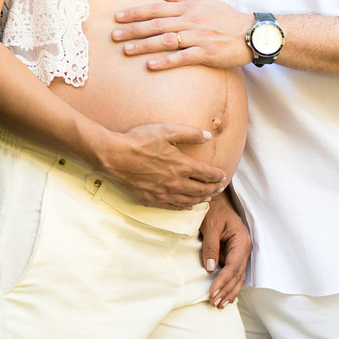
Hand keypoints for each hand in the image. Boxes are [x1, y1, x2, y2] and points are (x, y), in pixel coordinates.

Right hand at [94, 123, 228, 209]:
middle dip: (213, 189)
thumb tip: (208, 136)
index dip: (218, 176)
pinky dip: (184, 207)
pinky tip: (187, 206)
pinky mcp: (151, 200)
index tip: (223, 176)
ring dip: (201, 200)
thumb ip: (189, 134)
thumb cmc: (139, 141)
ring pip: (189, 201)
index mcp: (183, 166)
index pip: (207, 174)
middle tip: (220, 189)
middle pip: (201, 190)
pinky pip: (173, 207)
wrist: (115, 157)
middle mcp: (176, 184)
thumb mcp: (166, 130)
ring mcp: (164, 194)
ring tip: (208, 198)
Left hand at [112, 0, 252, 69]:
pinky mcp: (206, 52)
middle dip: (133, 29)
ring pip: (166, 40)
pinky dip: (165, 61)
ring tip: (126, 50)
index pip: (156, 8)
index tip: (117, 17)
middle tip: (114, 35)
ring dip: (144, 45)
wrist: (251, 33)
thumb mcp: (203, 1)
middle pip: (156, 24)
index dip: (135, 13)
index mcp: (188, 7)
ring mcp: (198, 36)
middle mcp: (190, 20)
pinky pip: (182, 57)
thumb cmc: (226, 18)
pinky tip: (150, 65)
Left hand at [200, 191, 250, 307]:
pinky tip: (225, 297)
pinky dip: (229, 285)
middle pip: (237, 275)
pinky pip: (234, 273)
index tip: (212, 292)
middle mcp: (244, 249)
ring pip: (237, 277)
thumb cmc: (214, 210)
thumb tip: (211, 268)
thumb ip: (211, 247)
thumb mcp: (210, 226)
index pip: (233, 266)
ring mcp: (240, 253)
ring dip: (229, 291)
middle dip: (226, 290)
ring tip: (219, 304)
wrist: (217, 201)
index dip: (223, 281)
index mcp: (242, 241)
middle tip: (214, 302)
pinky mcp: (234, 255)